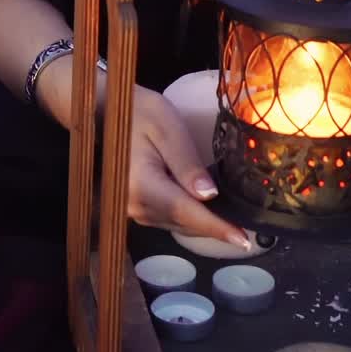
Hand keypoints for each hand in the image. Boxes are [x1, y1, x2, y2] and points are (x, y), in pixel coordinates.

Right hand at [126, 85, 250, 248]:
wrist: (103, 110)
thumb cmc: (136, 112)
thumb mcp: (166, 128)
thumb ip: (186, 163)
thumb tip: (209, 195)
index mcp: (143, 186)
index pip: (188, 213)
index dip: (217, 228)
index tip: (244, 241)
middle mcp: (135, 205)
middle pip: (183, 223)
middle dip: (215, 229)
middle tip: (247, 234)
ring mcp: (131, 208)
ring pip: (175, 224)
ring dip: (201, 225)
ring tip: (230, 225)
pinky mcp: (132, 205)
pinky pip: (165, 218)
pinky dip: (186, 218)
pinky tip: (202, 212)